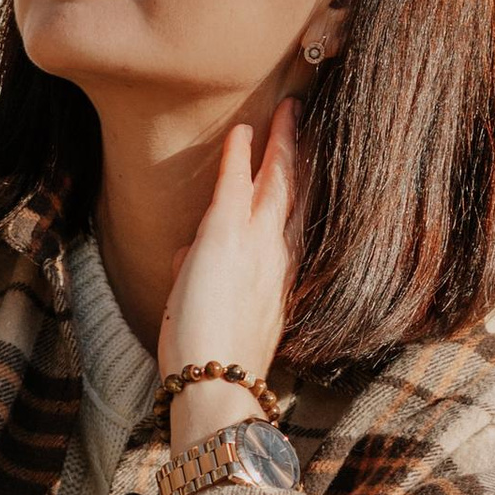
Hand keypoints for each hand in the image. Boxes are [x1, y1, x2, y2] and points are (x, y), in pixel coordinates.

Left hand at [158, 102, 297, 445]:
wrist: (217, 385)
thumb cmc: (213, 361)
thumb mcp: (213, 311)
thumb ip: (203, 274)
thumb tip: (189, 252)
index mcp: (280, 279)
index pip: (294, 222)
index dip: (301, 188)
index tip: (303, 163)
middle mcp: (280, 258)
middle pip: (299, 193)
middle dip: (303, 152)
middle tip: (305, 119)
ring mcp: (258, 245)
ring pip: (280, 181)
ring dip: (284, 142)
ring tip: (289, 109)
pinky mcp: (227, 238)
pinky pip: (238, 184)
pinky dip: (241, 155)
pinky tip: (243, 131)